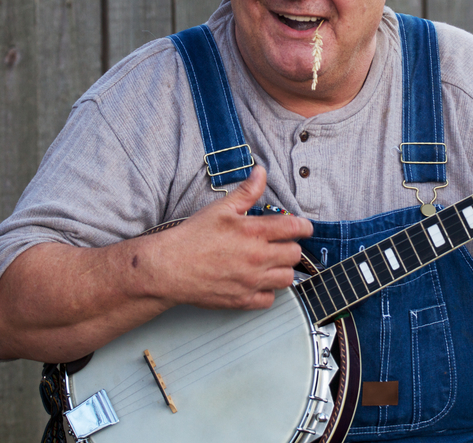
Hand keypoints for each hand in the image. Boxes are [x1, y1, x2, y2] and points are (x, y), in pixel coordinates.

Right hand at [145, 166, 312, 310]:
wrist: (169, 267)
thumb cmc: (193, 237)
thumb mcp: (221, 208)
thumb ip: (247, 192)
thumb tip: (261, 172)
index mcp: (254, 232)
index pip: (295, 228)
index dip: (304, 227)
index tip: (303, 228)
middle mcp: (257, 257)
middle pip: (295, 254)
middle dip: (290, 247)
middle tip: (279, 245)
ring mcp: (251, 281)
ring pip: (287, 278)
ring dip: (282, 270)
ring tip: (270, 263)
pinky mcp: (242, 300)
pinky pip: (269, 299)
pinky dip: (267, 292)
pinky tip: (258, 282)